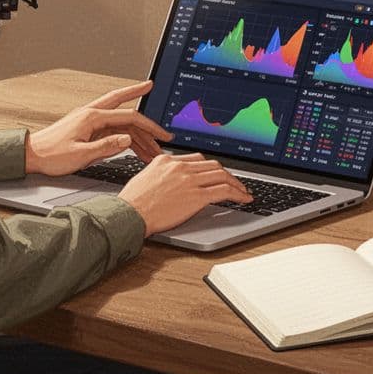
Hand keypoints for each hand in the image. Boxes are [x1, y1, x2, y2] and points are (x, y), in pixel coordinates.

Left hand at [25, 81, 172, 176]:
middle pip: (123, 105)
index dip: (148, 127)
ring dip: (136, 134)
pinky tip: (133, 146)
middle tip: (157, 106)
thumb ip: (106, 146)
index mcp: (91, 117)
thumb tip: (127, 139)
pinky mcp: (86, 128)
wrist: (31, 155)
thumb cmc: (51, 155)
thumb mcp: (80, 155)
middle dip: (141, 104)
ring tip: (152, 148)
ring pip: (119, 122)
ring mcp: (89, 120)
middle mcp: (91, 114)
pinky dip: (124, 137)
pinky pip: (111, 129)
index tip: (162, 135)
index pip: (128, 117)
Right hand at [118, 153, 252, 235]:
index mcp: (167, 160)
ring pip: (221, 175)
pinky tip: (243, 199)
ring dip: (236, 184)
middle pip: (212, 165)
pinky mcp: (196, 196)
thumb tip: (172, 182)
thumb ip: (161, 174)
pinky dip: (237, 194)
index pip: (197, 159)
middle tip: (235, 183)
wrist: (129, 214)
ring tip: (243, 192)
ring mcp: (189, 180)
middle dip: (227, 174)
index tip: (218, 174)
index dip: (211, 168)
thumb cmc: (132, 202)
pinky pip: (223, 191)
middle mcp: (180, 167)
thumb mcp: (145, 178)